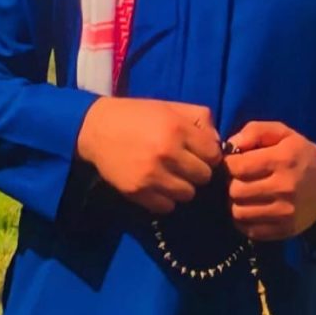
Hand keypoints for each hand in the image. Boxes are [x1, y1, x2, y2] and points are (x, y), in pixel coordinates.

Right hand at [76, 98, 221, 214]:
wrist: (96, 128)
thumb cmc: (138, 115)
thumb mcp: (171, 108)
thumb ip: (200, 120)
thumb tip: (218, 144)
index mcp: (177, 129)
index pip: (214, 155)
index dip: (209, 154)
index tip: (199, 153)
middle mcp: (167, 153)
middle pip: (204, 177)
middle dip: (198, 171)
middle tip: (185, 165)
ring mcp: (151, 175)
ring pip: (188, 194)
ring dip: (183, 187)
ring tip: (171, 176)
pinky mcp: (137, 191)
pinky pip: (167, 206)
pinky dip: (165, 199)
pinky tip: (158, 185)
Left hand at [223, 121, 315, 241]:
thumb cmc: (300, 154)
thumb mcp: (282, 132)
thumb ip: (254, 131)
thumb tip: (229, 146)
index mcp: (282, 160)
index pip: (237, 167)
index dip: (230, 164)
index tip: (235, 163)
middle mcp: (283, 188)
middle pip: (235, 191)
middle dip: (232, 183)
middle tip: (240, 179)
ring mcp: (285, 212)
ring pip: (238, 212)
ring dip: (236, 203)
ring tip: (245, 195)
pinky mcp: (285, 230)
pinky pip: (250, 230)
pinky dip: (245, 220)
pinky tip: (252, 209)